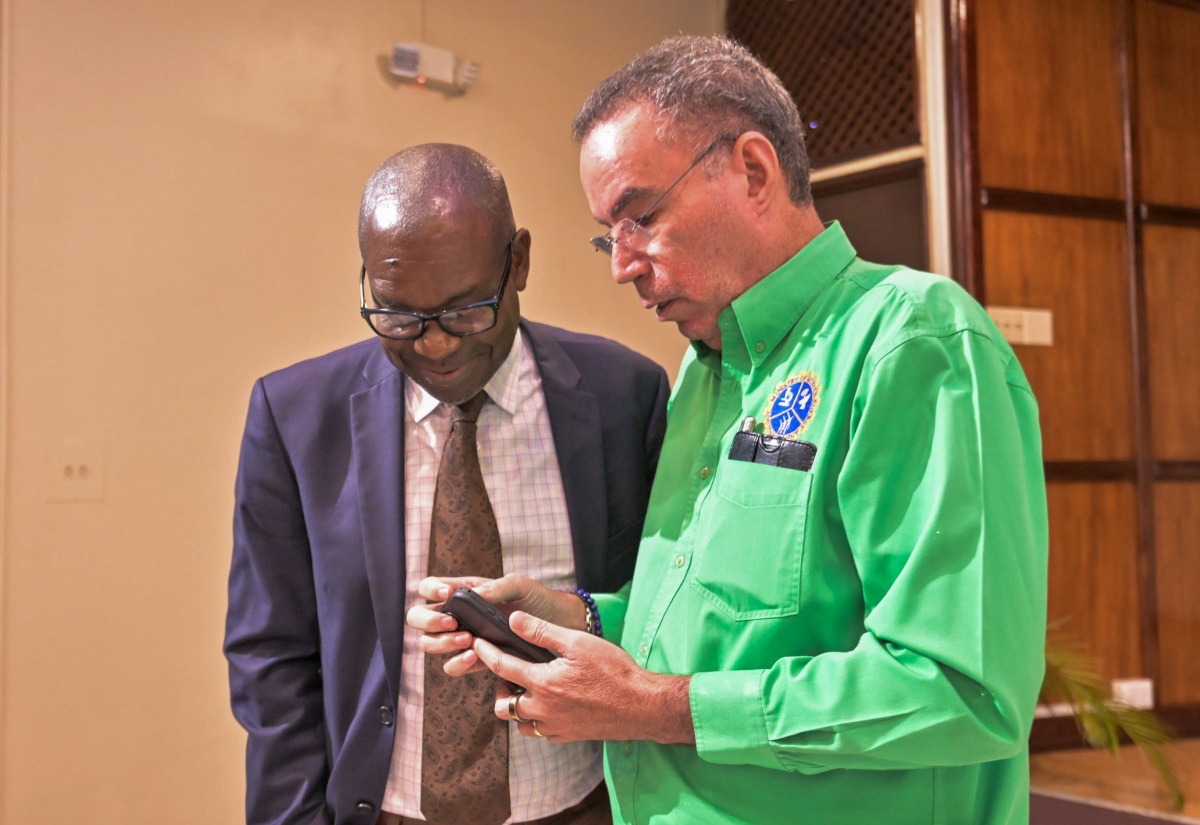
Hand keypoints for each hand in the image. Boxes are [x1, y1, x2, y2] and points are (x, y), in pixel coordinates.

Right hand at [406, 575, 585, 675]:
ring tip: (467, 640)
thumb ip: (496, 588)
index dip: (430, 589)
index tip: (449, 594)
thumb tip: (470, 596)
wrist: (560, 628)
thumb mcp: (520, 586)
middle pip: (419, 618)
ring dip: (442, 643)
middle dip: (428, 620)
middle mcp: (458, 615)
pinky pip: (452, 666)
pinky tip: (474, 655)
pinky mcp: (476, 660)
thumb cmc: (539, 600)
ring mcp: (463, 638)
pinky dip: (457, 662)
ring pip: (430, 644)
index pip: (429, 588)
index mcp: (464, 592)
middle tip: (452, 622)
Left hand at [475, 611, 695, 745]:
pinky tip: (550, 704)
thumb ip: (541, 632)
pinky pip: (540, 732)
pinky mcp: (567, 736)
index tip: (477, 643)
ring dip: (518, 707)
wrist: (641, 706)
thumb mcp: (577, 643)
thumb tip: (514, 619)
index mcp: (543, 683)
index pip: (501, 667)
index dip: (485, 653)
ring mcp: (554, 727)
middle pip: (503, 705)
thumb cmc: (613, 671)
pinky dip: (536, 719)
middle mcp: (543, 710)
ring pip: (520, 723)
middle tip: (512, 672)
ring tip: (529, 688)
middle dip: (501, 688)